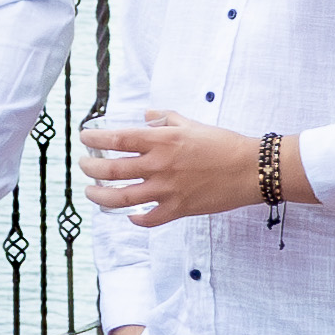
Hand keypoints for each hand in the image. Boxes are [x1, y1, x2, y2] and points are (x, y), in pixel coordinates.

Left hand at [80, 110, 302, 226]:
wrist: (251, 168)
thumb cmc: (224, 143)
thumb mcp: (192, 123)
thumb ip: (165, 119)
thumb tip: (146, 115)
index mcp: (161, 141)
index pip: (116, 140)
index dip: (94, 140)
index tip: (84, 138)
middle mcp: (159, 166)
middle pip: (111, 170)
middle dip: (90, 169)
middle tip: (84, 165)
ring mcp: (166, 190)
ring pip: (121, 198)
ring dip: (100, 196)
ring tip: (91, 192)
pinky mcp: (178, 209)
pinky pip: (148, 219)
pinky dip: (135, 218)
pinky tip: (129, 215)